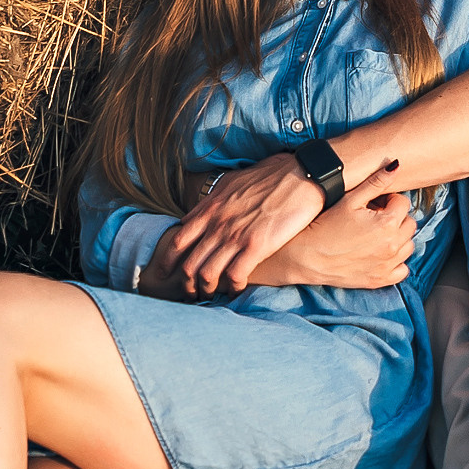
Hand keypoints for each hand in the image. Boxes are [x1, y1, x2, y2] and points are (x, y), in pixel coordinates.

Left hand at [163, 150, 395, 294]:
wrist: (300, 174)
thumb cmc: (269, 176)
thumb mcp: (231, 183)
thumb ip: (213, 200)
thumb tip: (200, 210)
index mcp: (210, 209)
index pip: (178, 241)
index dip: (168, 262)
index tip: (169, 273)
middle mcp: (218, 224)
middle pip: (189, 264)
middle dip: (186, 284)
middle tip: (191, 293)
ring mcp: (236, 235)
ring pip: (208, 274)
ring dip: (208, 290)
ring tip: (213, 295)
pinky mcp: (257, 245)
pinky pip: (235, 275)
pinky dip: (233, 288)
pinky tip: (237, 290)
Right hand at [277, 188, 419, 288]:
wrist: (306, 256)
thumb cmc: (325, 226)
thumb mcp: (350, 200)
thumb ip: (376, 182)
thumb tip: (396, 166)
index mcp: (387, 223)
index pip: (403, 203)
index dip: (388, 200)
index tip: (374, 204)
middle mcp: (392, 245)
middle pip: (409, 224)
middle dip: (395, 217)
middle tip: (374, 218)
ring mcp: (388, 265)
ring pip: (408, 245)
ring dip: (398, 238)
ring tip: (376, 234)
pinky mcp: (381, 280)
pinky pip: (403, 269)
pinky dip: (396, 261)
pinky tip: (380, 254)